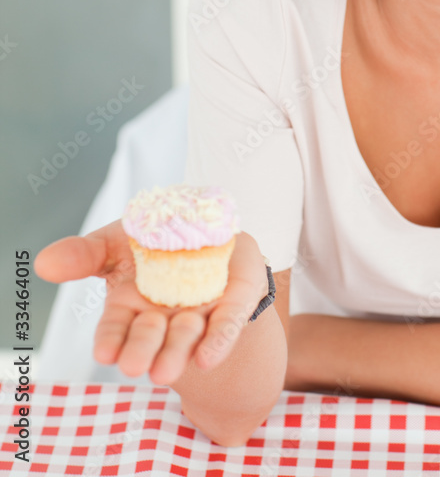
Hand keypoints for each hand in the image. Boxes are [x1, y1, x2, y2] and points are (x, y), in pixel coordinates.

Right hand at [34, 221, 268, 385]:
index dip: (112, 339)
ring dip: (175, 352)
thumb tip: (42, 262)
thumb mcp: (115, 241)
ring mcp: (197, 313)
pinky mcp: (232, 305)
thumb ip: (84, 254)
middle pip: (150, 337)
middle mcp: (162, 317)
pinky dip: (218, 341)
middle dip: (142, 349)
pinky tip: (208, 358)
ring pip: (185, 336)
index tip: (105, 352)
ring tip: (165, 371)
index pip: (116, 327)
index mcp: (130, 304)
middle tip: (133, 366)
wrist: (210, 234)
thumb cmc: (155, 242)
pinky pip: (226, 324)